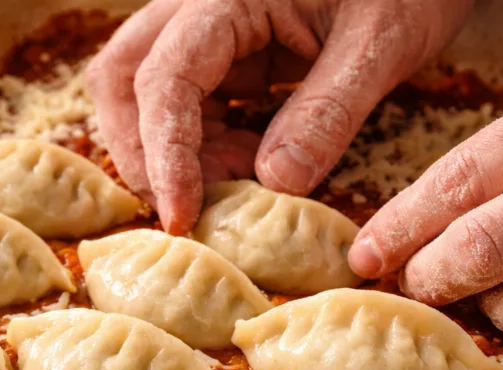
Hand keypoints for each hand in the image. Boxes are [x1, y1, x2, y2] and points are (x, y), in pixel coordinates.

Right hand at [87, 0, 471, 233]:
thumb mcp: (378, 47)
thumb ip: (327, 113)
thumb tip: (274, 183)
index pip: (166, 76)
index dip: (166, 153)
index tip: (182, 215)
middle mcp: (201, 6)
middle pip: (124, 78)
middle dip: (143, 151)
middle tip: (187, 208)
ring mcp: (211, 30)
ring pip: (148, 94)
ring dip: (174, 152)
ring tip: (235, 183)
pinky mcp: (230, 53)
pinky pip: (191, 102)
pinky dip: (204, 145)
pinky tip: (246, 164)